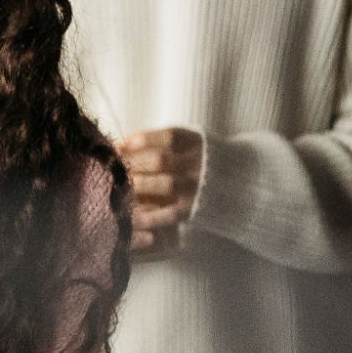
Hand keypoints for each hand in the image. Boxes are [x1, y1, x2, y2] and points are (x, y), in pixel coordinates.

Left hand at [117, 128, 205, 258]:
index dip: (142, 139)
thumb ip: (162, 144)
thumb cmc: (200, 162)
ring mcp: (198, 188)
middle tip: (113, 169)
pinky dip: (150, 215)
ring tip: (119, 188)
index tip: (120, 143)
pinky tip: (132, 215)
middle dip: (134, 164)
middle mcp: (200, 164)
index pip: (169, 136)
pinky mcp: (195, 210)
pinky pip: (170, 213)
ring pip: (166, 184)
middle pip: (161, 160)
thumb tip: (121, 145)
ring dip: (139, 186)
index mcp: (197, 143)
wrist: (239, 186)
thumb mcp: (189, 145)